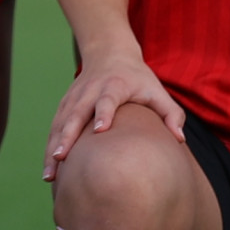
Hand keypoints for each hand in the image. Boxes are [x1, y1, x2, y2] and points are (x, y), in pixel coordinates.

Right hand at [43, 50, 179, 179]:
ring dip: (53, 148)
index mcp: (114, 86)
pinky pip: (55, 128)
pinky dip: (50, 147)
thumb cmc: (137, 78)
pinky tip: (49, 170)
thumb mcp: (157, 90)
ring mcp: (74, 98)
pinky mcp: (64, 105)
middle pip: (76, 114)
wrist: (109, 53)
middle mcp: (90, 91)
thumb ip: (171, 113)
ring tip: (50, 175)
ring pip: (60, 124)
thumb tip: (179, 140)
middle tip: (61, 158)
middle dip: (67, 137)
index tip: (99, 130)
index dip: (103, 113)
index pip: (107, 100)